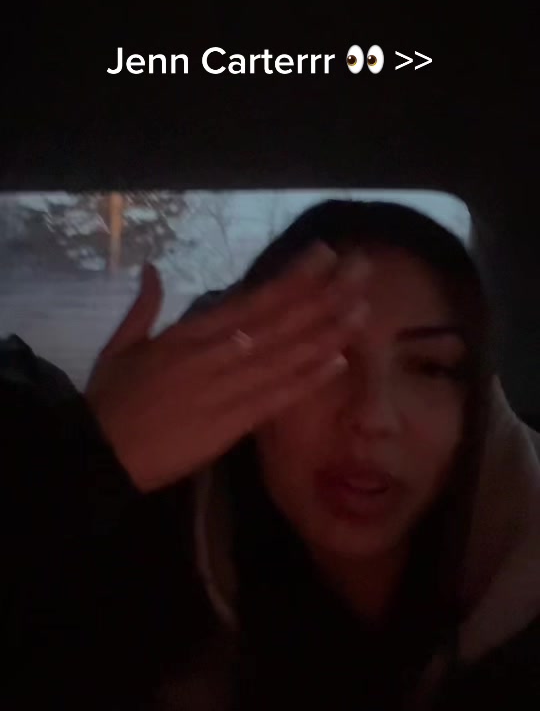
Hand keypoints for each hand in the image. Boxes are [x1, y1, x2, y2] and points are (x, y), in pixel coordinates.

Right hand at [85, 245, 369, 492]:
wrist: (99, 454)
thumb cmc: (110, 400)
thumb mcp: (120, 346)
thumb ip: (143, 306)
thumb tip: (152, 268)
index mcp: (189, 333)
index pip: (252, 299)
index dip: (292, 278)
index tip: (324, 255)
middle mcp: (215, 355)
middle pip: (279, 322)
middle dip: (323, 295)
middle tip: (361, 270)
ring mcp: (226, 390)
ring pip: (284, 356)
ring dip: (326, 332)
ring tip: (361, 309)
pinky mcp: (231, 425)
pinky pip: (275, 398)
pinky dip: (306, 380)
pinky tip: (337, 362)